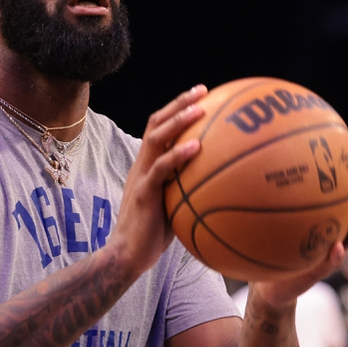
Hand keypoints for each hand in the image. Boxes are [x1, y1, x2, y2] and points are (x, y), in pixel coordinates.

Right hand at [109, 85, 206, 275]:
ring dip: (178, 120)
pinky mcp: (144, 193)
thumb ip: (188, 189)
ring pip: (156, 139)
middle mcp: (142, 165)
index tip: (201, 96)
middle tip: (203, 90)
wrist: (127, 256)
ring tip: (201, 109)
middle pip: (156, 123)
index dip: (177, 109)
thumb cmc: (153, 235)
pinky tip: (197, 146)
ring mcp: (141, 177)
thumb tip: (220, 185)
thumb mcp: (173, 206)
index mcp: (148, 166)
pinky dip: (178, 155)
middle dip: (179, 103)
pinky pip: (161, 169)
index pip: (159, 128)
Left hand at [251, 152, 347, 308]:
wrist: (269, 283)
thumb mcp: (270, 219)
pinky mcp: (320, 271)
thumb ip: (271, 197)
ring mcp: (331, 253)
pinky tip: (336, 246)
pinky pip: (331, 263)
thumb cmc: (271, 245)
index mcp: (329, 218)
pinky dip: (336, 256)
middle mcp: (336, 233)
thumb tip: (255, 160)